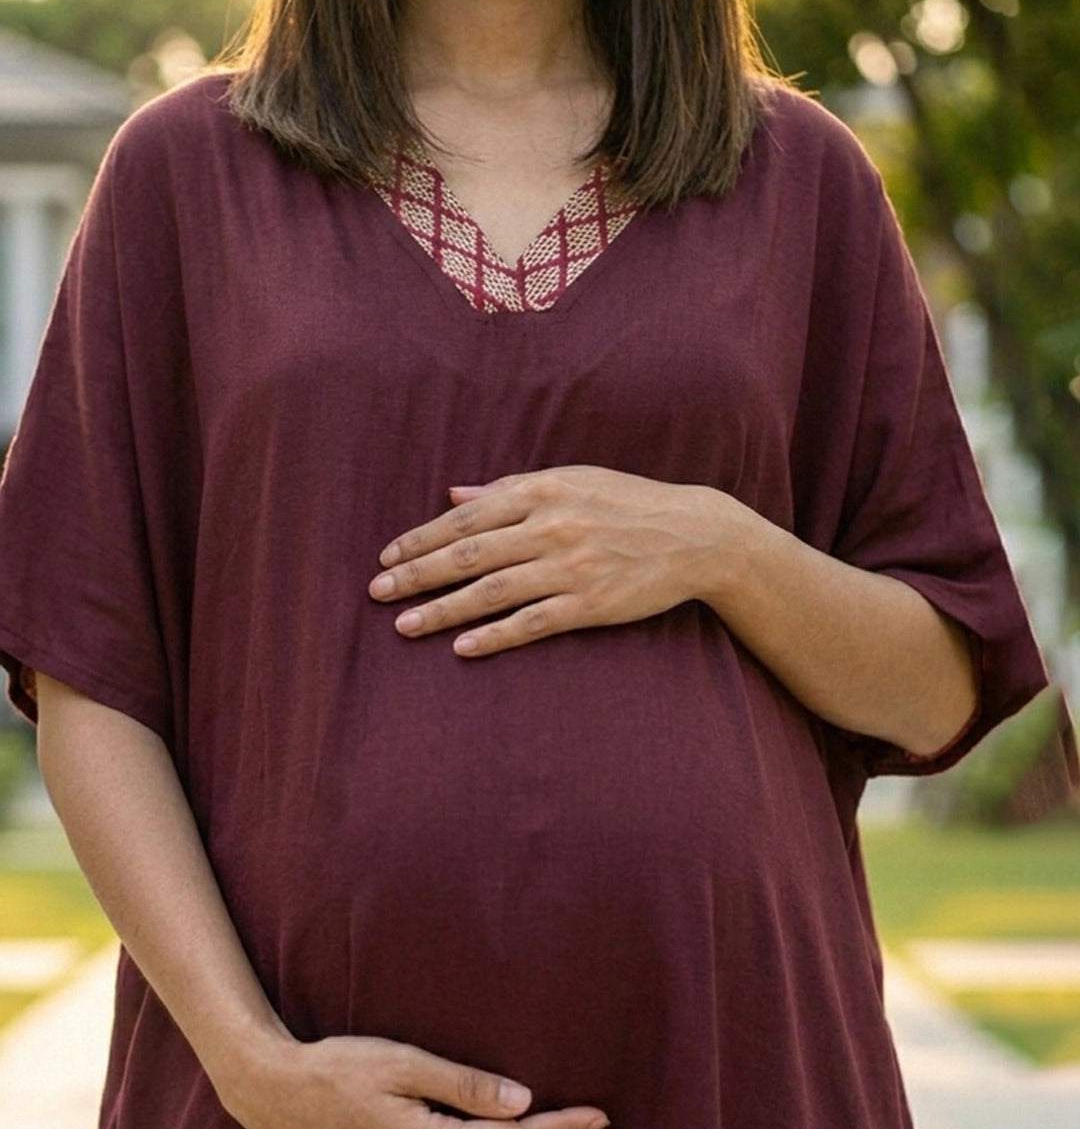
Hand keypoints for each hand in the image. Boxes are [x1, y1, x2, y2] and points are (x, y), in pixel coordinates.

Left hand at [368, 466, 730, 655]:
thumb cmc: (627, 504)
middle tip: (377, 593)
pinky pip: (532, 622)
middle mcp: (550, 526)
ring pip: (491, 590)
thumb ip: (511, 489)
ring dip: (442, 610)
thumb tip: (456, 494)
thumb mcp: (571, 481)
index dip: (421, 539)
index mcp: (540, 491)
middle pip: (467, 554)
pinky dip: (495, 635)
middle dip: (416, 574)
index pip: (464, 518)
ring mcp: (569, 566)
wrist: (694, 535)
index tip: (387, 557)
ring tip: (405, 626)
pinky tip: (462, 648)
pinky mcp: (590, 603)